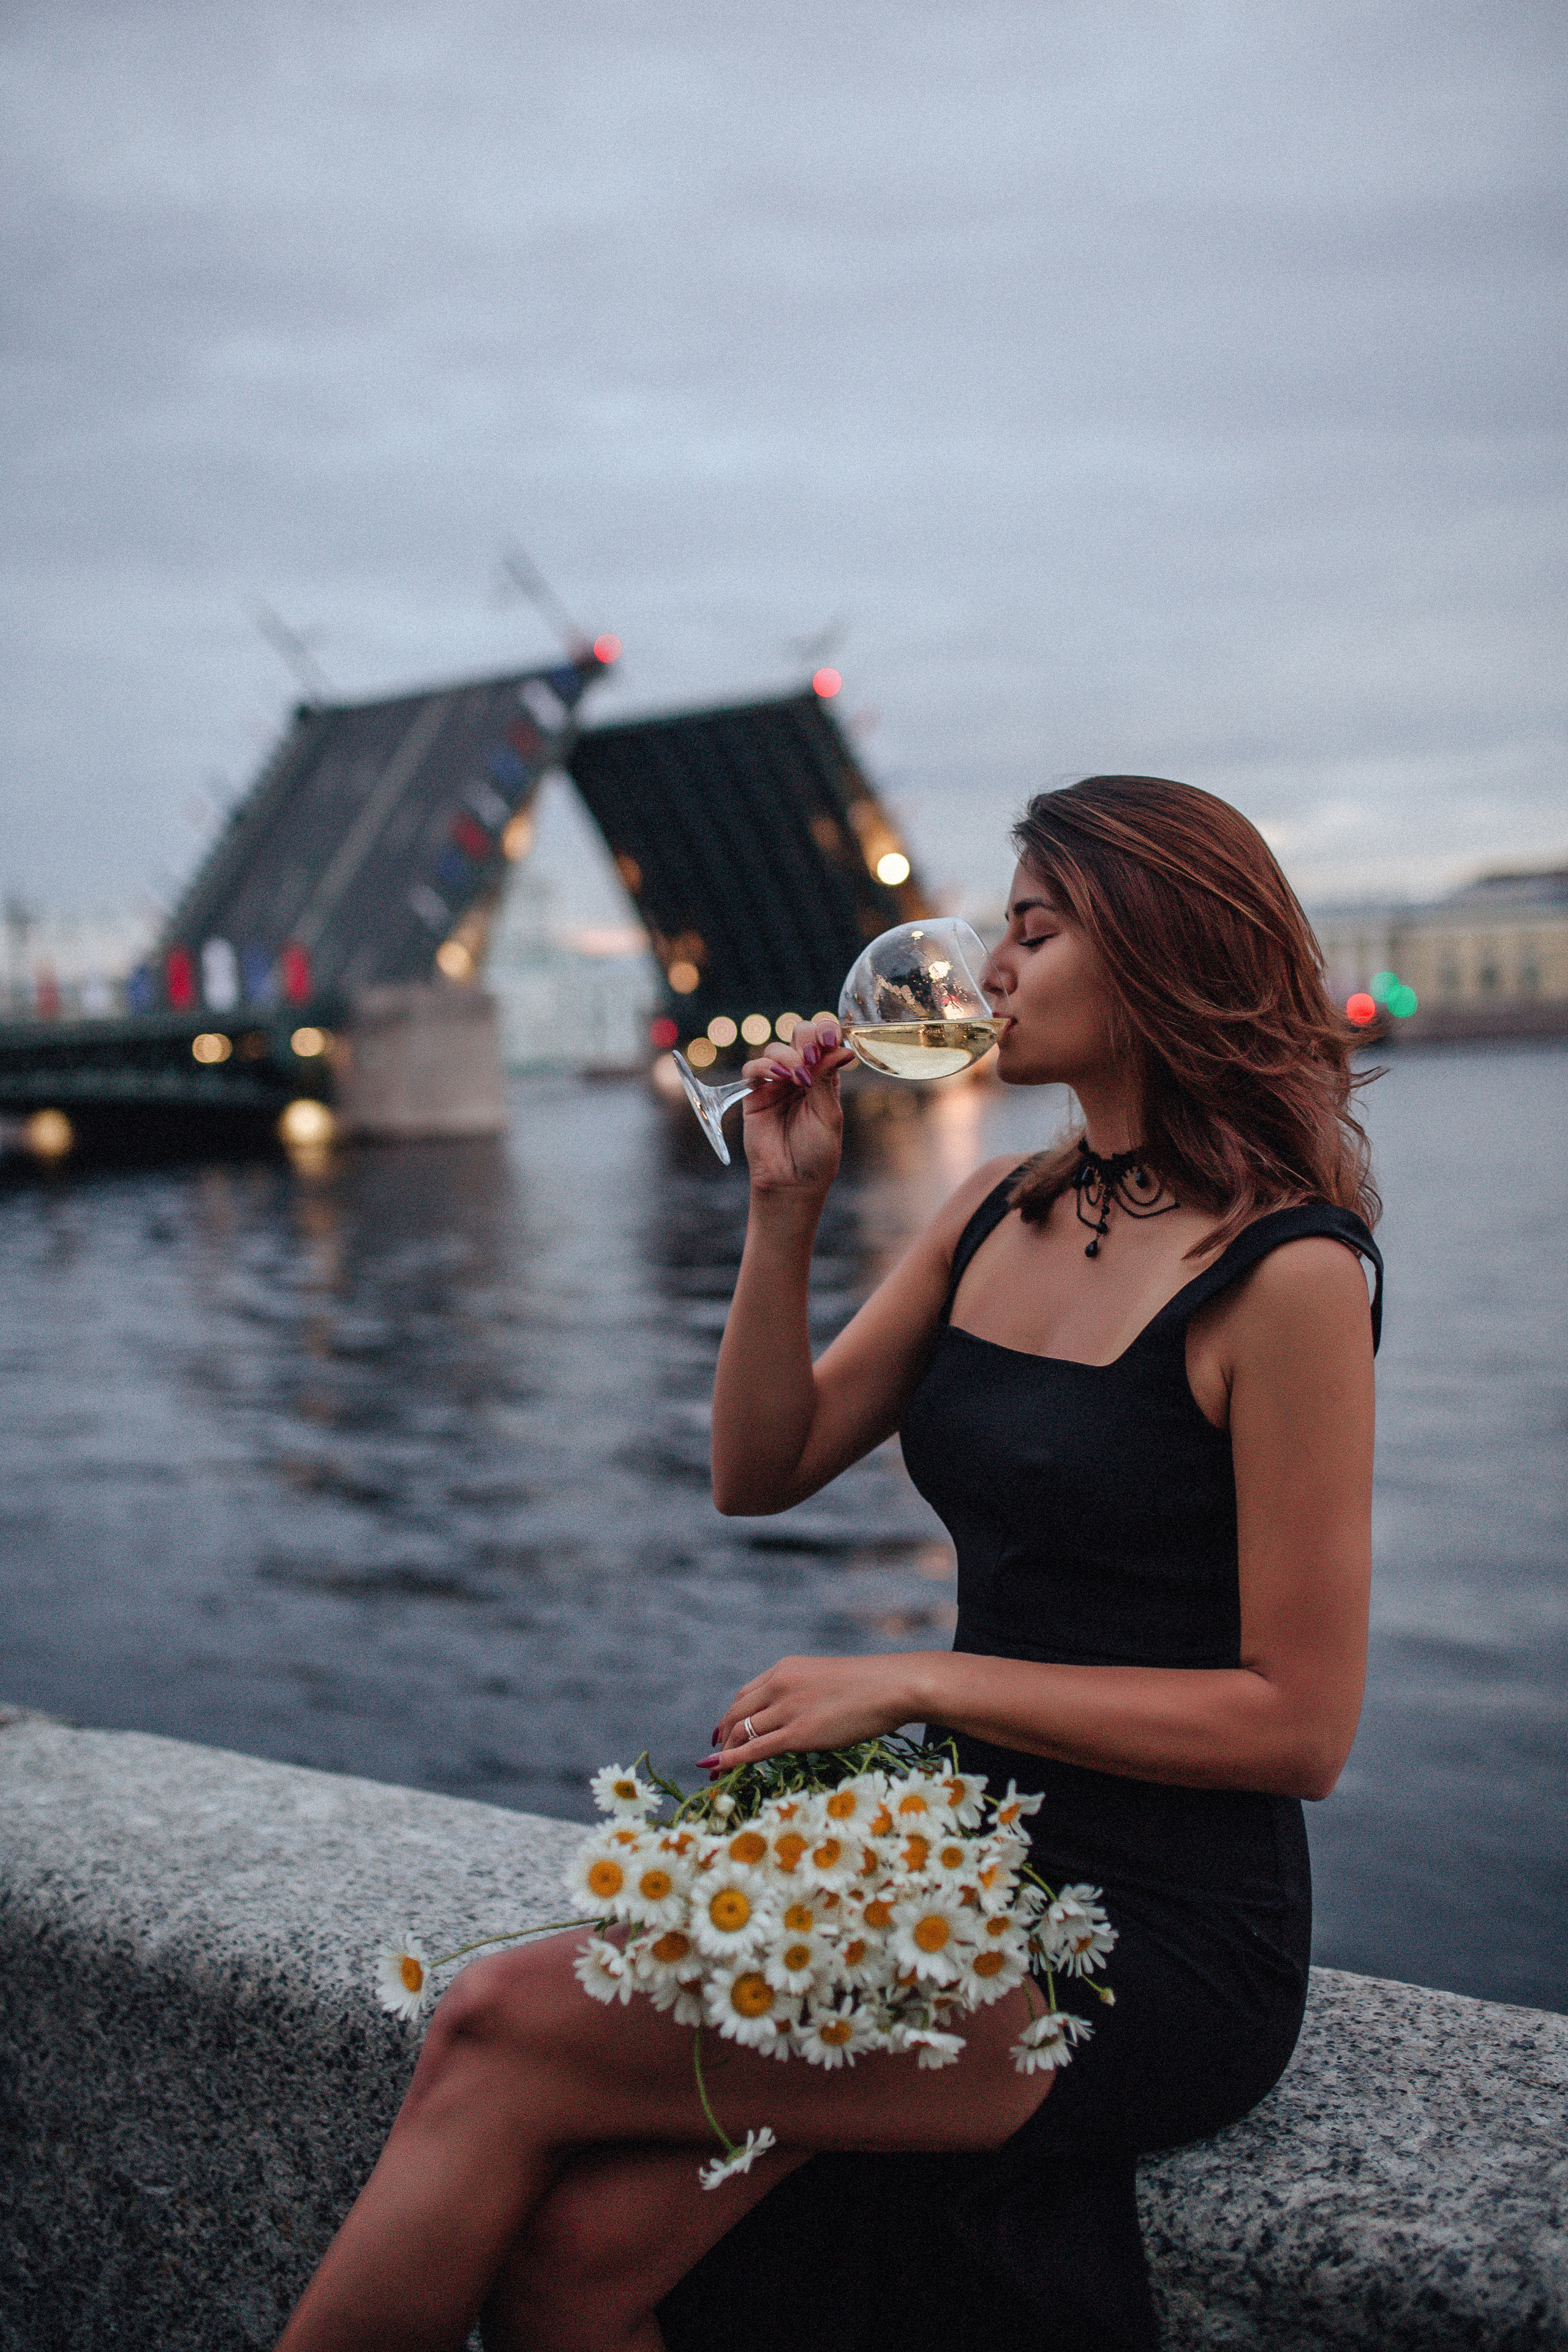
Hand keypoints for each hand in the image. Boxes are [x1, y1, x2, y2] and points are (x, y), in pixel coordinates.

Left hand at [702, 1652, 928, 1769]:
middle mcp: (779, 1685)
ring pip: (742, 1732)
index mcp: (785, 1669)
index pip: (745, 1695)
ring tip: (718, 1768)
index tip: (723, 1731)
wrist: (891, 1686)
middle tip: (716, 1753)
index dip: (731, 1716)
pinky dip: (733, 1759)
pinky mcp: (798, 1733)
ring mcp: (787, 1709)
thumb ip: (804, 1692)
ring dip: (725, 1751)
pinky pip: (755, 1749)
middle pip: (736, 1713)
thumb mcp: (825, 1679)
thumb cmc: (870, 1685)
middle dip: (722, 1734)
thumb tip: (797, 1713)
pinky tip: (720, 1769)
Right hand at [738, 1016, 855, 1194]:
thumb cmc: (817, 1152)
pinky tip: (777, 1077)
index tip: (830, 1039)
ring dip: (787, 1056)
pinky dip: (763, 1066)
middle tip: (810, 1055)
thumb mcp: (828, 1115)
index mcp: (825, 1078)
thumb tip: (842, 1049)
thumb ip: (826, 1080)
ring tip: (796, 1076)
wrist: (792, 1181)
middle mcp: (801, 1075)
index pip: (826, 1042)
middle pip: (800, 1036)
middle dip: (806, 1038)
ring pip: (776, 1049)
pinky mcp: (755, 1094)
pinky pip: (753, 1068)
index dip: (827, 1032)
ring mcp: (777, 1083)